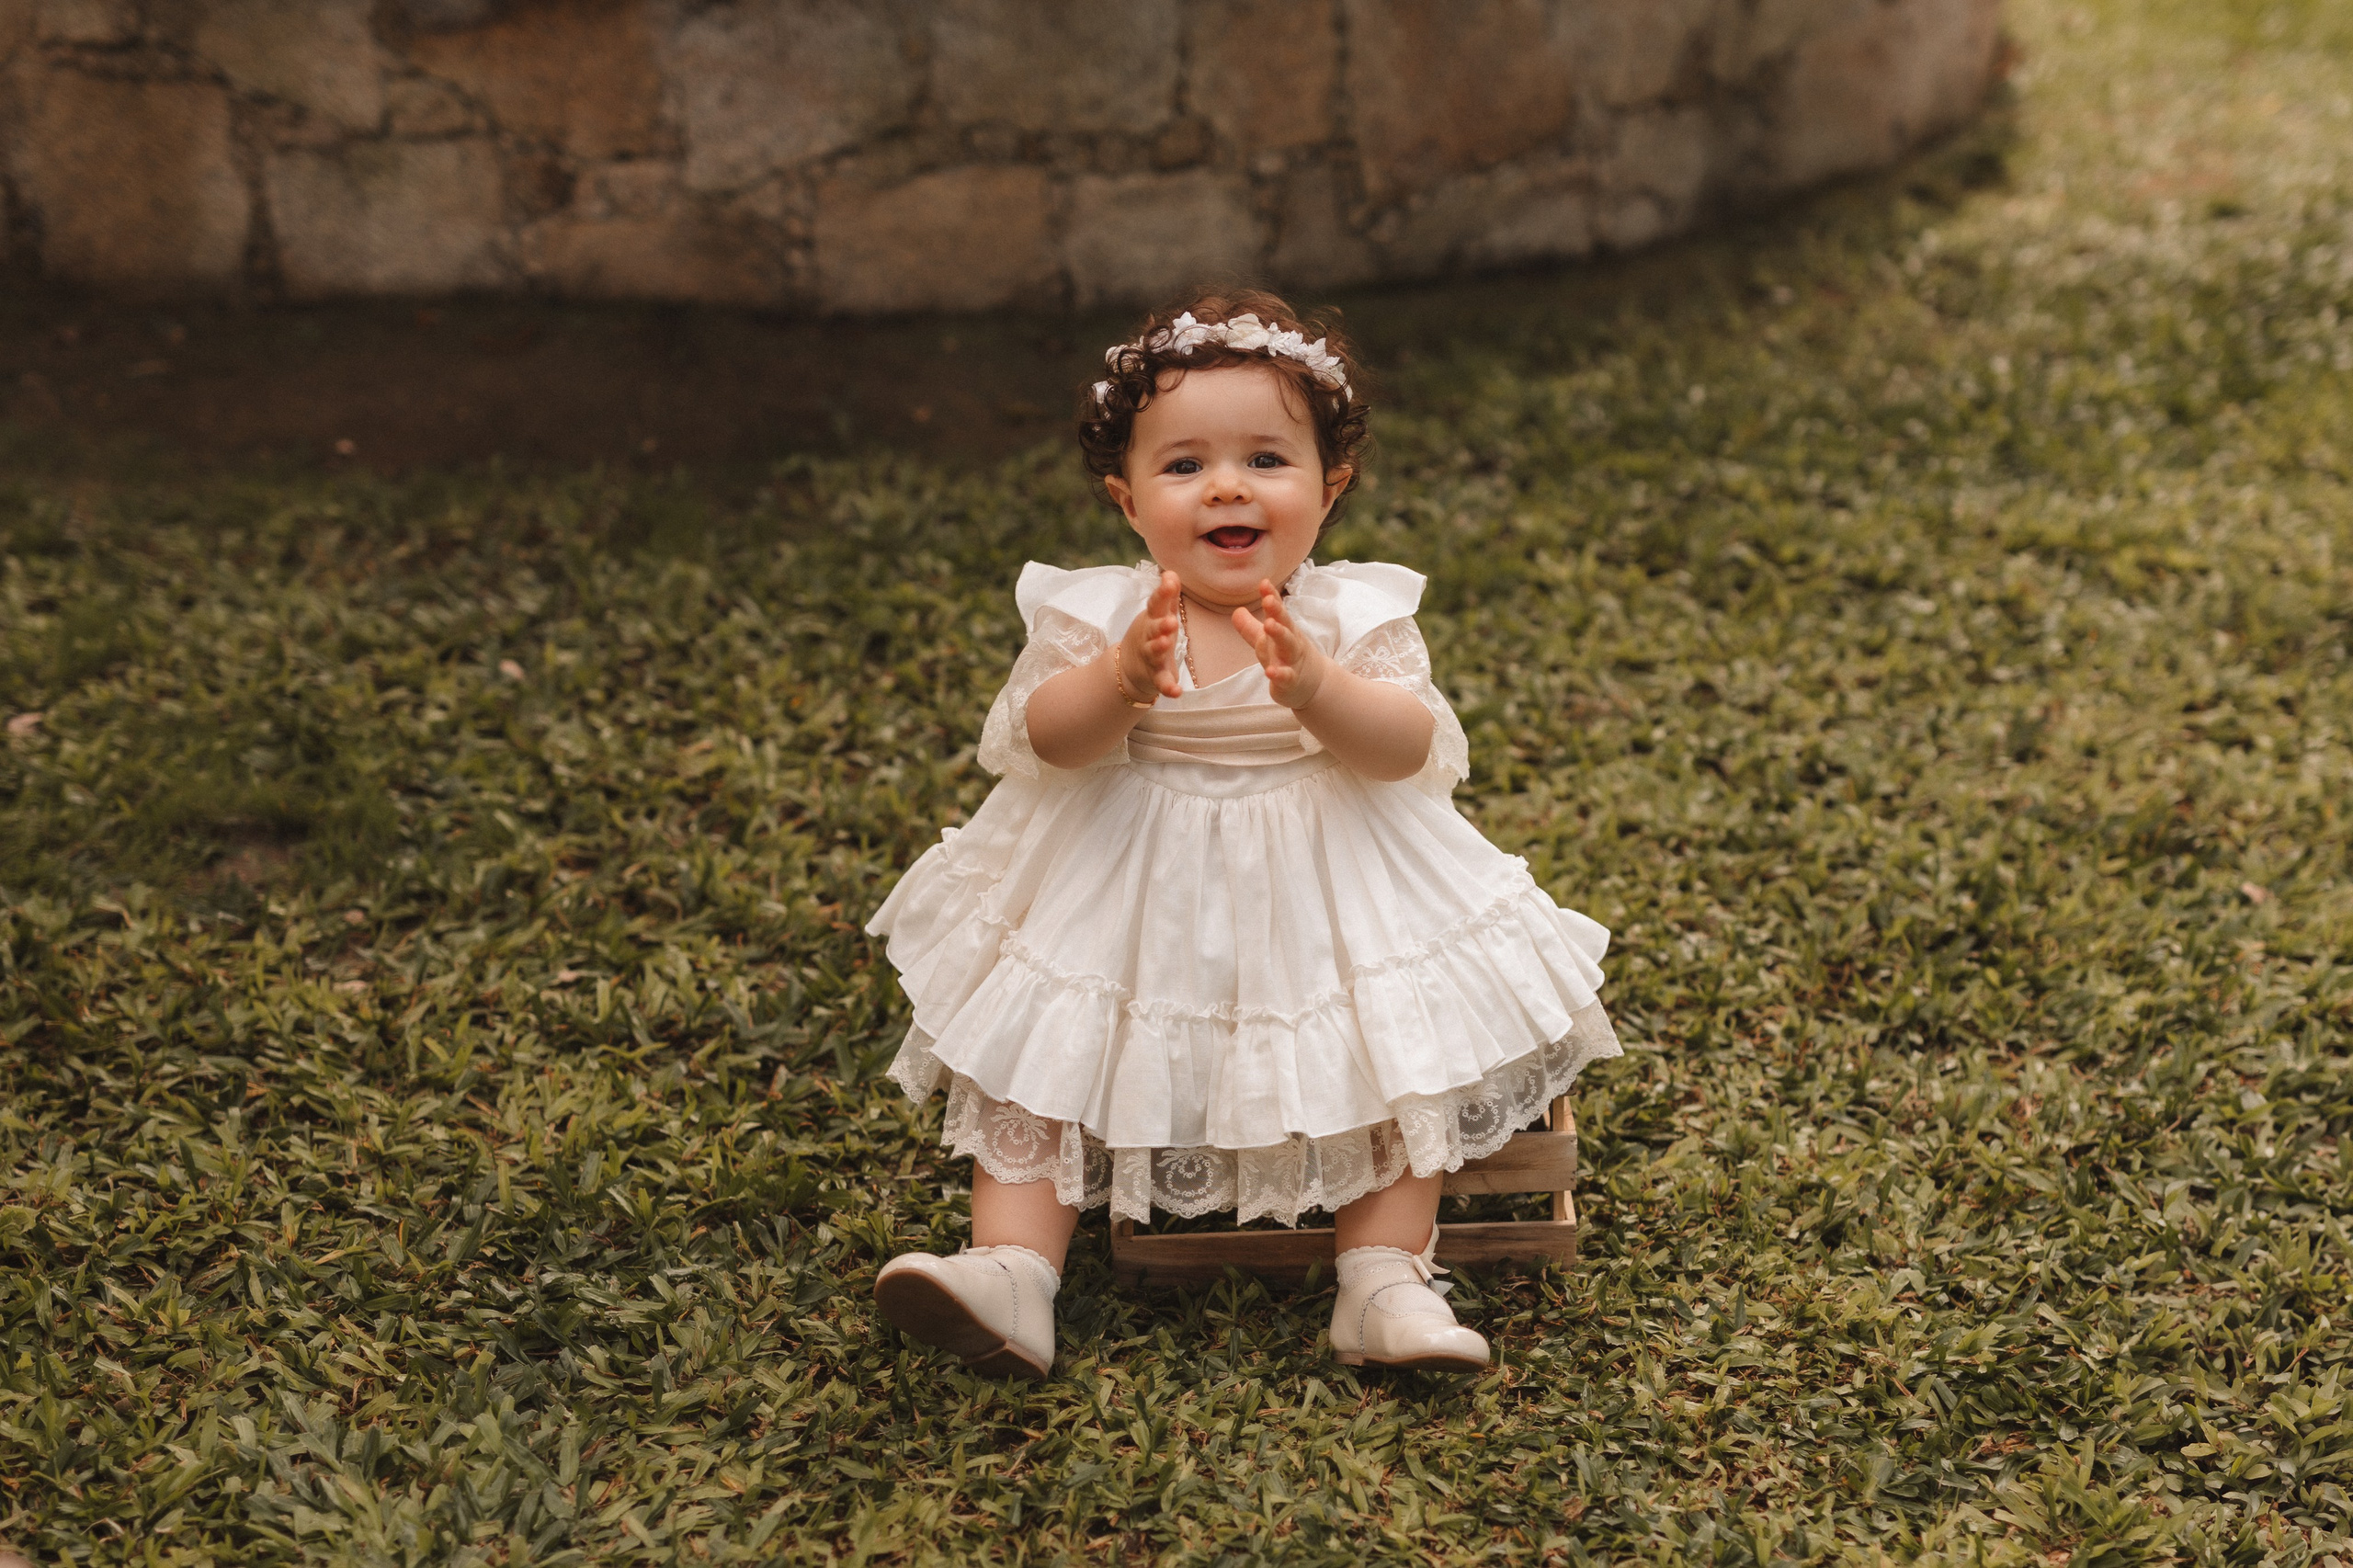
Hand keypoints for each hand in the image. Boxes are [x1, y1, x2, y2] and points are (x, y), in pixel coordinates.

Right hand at [1117, 570, 1183, 701]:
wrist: (1129, 666)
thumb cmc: (1151, 633)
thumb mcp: (1159, 613)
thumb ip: (1167, 594)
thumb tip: (1172, 572)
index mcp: (1152, 619)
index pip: (1156, 604)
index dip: (1162, 593)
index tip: (1170, 581)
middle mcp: (1148, 637)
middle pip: (1153, 629)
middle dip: (1161, 625)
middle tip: (1170, 621)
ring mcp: (1150, 657)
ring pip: (1154, 653)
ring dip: (1159, 649)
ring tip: (1166, 644)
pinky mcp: (1155, 677)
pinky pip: (1161, 683)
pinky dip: (1167, 688)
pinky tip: (1176, 692)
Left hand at [1233, 579, 1325, 709]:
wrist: (1313, 686)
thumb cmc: (1286, 659)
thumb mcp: (1267, 642)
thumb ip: (1250, 628)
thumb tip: (1236, 610)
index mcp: (1284, 630)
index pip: (1277, 611)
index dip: (1271, 597)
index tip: (1264, 583)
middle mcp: (1290, 642)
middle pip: (1285, 624)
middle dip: (1277, 611)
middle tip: (1268, 600)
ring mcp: (1292, 661)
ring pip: (1288, 645)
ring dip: (1279, 634)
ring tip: (1268, 625)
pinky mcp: (1292, 681)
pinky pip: (1287, 677)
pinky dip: (1280, 674)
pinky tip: (1270, 671)